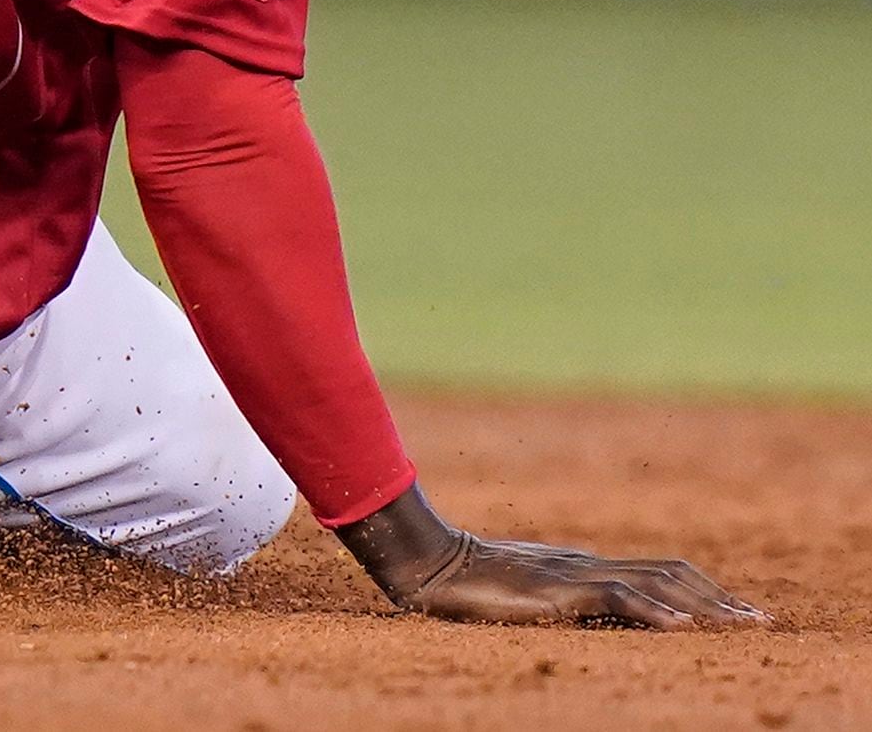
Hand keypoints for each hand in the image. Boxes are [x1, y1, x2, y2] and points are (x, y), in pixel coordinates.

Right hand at [339, 484, 760, 628]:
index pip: (661, 570)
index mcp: (584, 564)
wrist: (428, 563)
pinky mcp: (558, 588)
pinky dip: (655, 612)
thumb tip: (602, 616)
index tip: (739, 611)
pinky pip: (617, 597)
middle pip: (673, 574)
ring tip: (742, 626)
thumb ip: (563, 597)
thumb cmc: (466, 581)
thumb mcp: (526, 591)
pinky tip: (683, 629)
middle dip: (722, 598)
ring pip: (657, 583)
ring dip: (705, 606)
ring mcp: (575, 573)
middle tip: (763, 621)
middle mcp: (589, 563)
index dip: (705, 589)